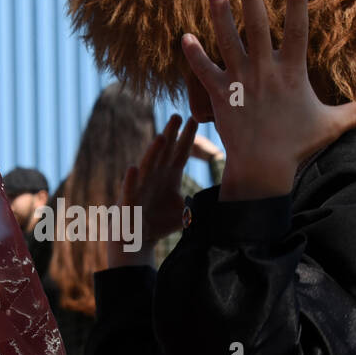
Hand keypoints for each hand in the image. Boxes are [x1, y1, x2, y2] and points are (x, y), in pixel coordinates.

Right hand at [105, 114, 196, 268]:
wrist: (138, 239)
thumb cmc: (161, 221)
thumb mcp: (186, 210)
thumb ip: (201, 203)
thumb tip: (227, 202)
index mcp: (170, 175)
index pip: (180, 152)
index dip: (187, 136)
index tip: (196, 118)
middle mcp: (155, 176)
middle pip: (164, 152)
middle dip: (171, 134)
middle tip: (178, 115)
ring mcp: (141, 186)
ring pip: (148, 166)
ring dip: (153, 152)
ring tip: (160, 137)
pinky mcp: (129, 201)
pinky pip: (130, 189)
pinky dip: (131, 180)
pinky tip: (133, 169)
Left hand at [181, 0, 355, 201]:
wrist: (262, 169)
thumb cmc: (297, 146)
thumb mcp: (330, 126)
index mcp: (291, 74)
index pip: (297, 32)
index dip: (297, 5)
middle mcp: (264, 72)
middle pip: (256, 27)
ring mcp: (239, 83)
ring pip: (227, 42)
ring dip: (219, 15)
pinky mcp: (219, 96)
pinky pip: (203, 71)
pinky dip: (193, 55)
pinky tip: (183, 36)